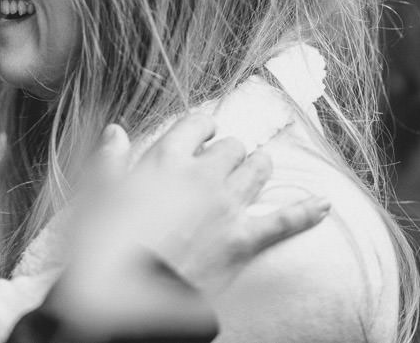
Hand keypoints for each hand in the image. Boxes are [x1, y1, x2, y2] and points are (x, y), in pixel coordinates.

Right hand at [49, 115, 328, 339]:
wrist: (124, 295)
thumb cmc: (102, 245)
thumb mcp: (95, 194)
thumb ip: (109, 159)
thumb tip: (114, 130)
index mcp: (165, 159)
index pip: (196, 124)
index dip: (201, 127)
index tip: (199, 133)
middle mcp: (201, 175)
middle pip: (231, 146)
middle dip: (227, 151)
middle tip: (218, 162)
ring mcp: (226, 207)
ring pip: (257, 169)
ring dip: (257, 167)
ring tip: (254, 168)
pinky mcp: (242, 240)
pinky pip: (282, 222)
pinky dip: (305, 213)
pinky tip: (324, 206)